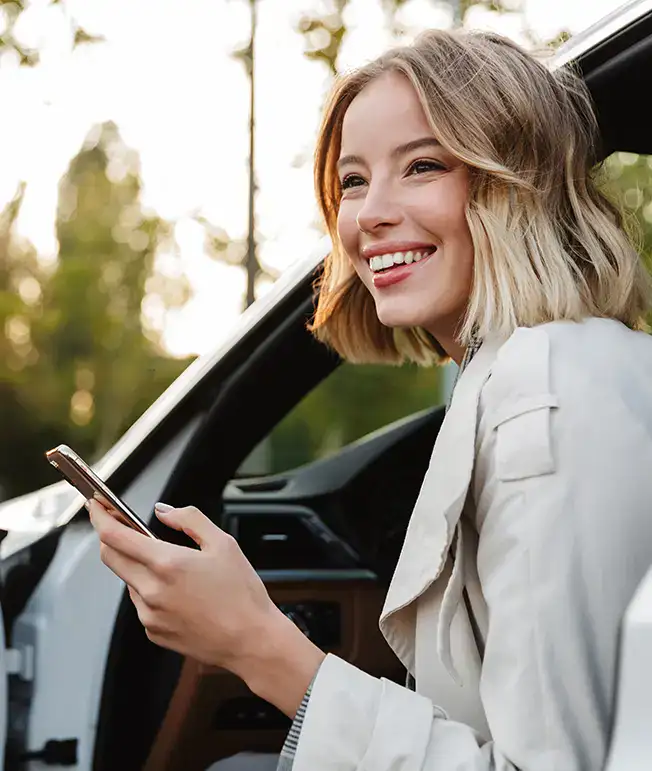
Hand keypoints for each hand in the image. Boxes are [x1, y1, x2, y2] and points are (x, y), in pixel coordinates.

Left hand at [87, 500, 276, 669]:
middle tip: (124, 526)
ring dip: (137, 565)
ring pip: (128, 580)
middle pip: (110, 557)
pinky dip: (150, 590)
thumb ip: (190, 519)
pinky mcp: (153, 632)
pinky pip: (141, 603)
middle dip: (111, 537)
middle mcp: (151, 591)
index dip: (101, 517)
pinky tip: (179, 591)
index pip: (116, 536)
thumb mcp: (223, 543)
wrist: (250, 641)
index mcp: (167, 564)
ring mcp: (149, 614)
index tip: (97, 506)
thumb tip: (164, 512)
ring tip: (172, 566)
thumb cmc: (242, 594)